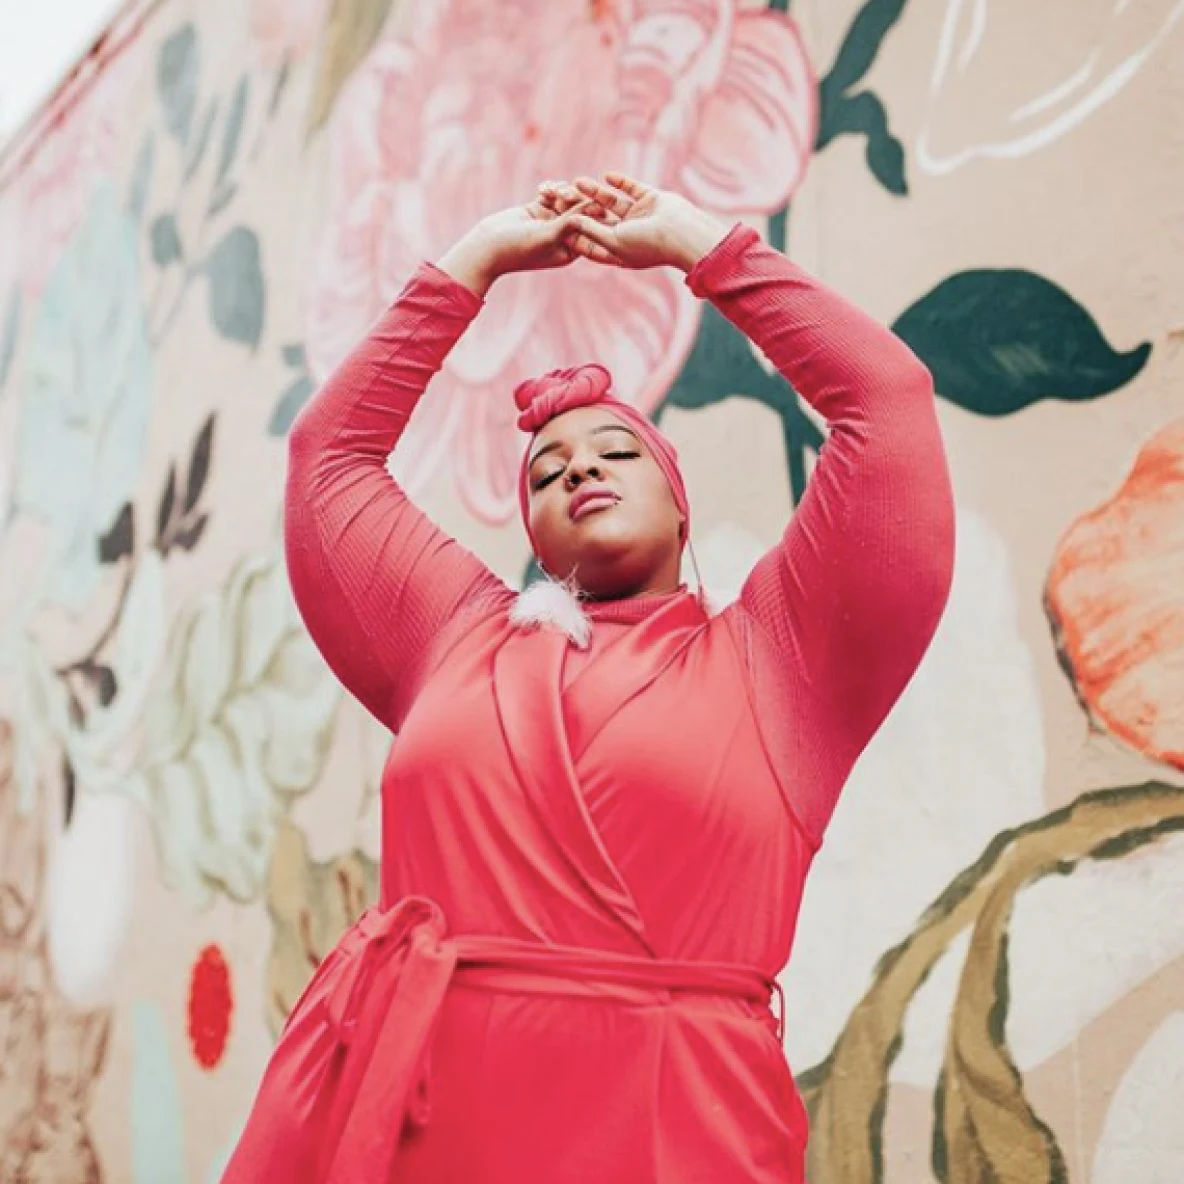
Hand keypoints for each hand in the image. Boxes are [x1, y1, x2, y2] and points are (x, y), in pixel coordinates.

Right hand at [436, 184, 600, 295]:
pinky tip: (542, 189)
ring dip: (560, 191)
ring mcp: (549, 222)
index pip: (588, 229)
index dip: (592, 215)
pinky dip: (549, 188)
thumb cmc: (518, 248)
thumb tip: (596, 206)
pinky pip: (551, 193)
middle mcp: (562, 237)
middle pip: (578, 211)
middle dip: (574, 200)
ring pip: (565, 199)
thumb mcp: (548, 235)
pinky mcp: (537, 209)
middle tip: (566, 193)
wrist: (487, 246)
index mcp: (569, 251)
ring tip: (551, 191)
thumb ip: (571, 221)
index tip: (594, 204)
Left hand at [558, 173, 730, 271]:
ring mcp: (639, 217)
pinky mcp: (650, 200)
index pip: (591, 244)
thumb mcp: (613, 240)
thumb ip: (591, 231)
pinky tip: (606, 175)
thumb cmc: (648, 244)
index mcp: (619, 252)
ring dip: (595, 192)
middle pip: (598, 221)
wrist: (682, 233)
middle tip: (561, 198)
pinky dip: (620, 182)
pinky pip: (631, 188)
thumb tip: (569, 222)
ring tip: (578, 180)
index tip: (555, 226)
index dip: (574, 235)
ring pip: (612, 203)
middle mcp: (628, 235)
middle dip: (581, 210)